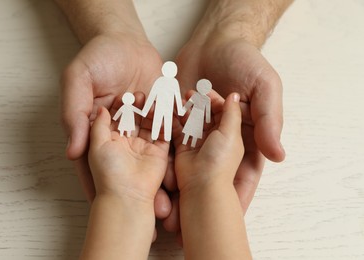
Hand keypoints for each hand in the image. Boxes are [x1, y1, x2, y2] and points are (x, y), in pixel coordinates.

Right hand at [60, 32, 172, 217]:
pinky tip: (185, 172)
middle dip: (139, 191)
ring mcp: (141, 125)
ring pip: (150, 157)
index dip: (101, 188)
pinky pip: (168, 135)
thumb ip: (74, 114)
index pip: (94, 164)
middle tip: (153, 216)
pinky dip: (175, 152)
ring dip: (161, 179)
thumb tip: (71, 152)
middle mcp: (119, 132)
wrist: (124, 39)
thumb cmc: (96, 58)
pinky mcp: (160, 115)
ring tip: (173, 203)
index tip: (111, 211)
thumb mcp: (77, 81)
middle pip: (127, 167)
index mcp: (95, 130)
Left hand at [88, 101, 169, 202]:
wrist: (127, 198)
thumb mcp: (96, 145)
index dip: (120, 104)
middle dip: (138, 105)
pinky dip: (166, 120)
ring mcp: (144, 146)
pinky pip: (164, 132)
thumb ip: (97, 126)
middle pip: (134, 117)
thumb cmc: (107, 172)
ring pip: (150, 121)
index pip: (116, 116)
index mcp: (110, 139)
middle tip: (140, 94)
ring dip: (152, 110)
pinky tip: (167, 108)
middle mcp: (127, 141)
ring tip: (154, 97)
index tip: (124, 93)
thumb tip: (102, 109)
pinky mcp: (159, 152)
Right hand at [173, 92, 243, 193]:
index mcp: (229, 133)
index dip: (213, 99)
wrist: (203, 186)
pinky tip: (169, 110)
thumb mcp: (231, 132)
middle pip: (205, 114)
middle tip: (188, 92)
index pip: (221, 110)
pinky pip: (178, 130)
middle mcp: (214, 137)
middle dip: (197, 102)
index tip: (204, 89)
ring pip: (191, 120)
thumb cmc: (221, 160)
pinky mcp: (183, 147)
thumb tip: (235, 95)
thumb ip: (232, 113)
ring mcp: (198, 142)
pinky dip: (174, 120)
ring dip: (185, 109)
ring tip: (178, 99)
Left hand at [176, 35, 284, 211]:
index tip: (226, 219)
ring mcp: (199, 130)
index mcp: (246, 137)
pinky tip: (151, 173)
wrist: (217, 40)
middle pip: (213, 175)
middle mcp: (221, 138)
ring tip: (163, 205)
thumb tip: (278, 156)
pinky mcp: (179, 119)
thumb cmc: (247, 62)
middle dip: (199, 199)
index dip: (237, 197)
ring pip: (189, 162)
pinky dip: (163, 153)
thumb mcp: (265, 87)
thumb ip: (268, 119)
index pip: (244, 174)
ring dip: (177, 183)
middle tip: (182, 222)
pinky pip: (171, 139)